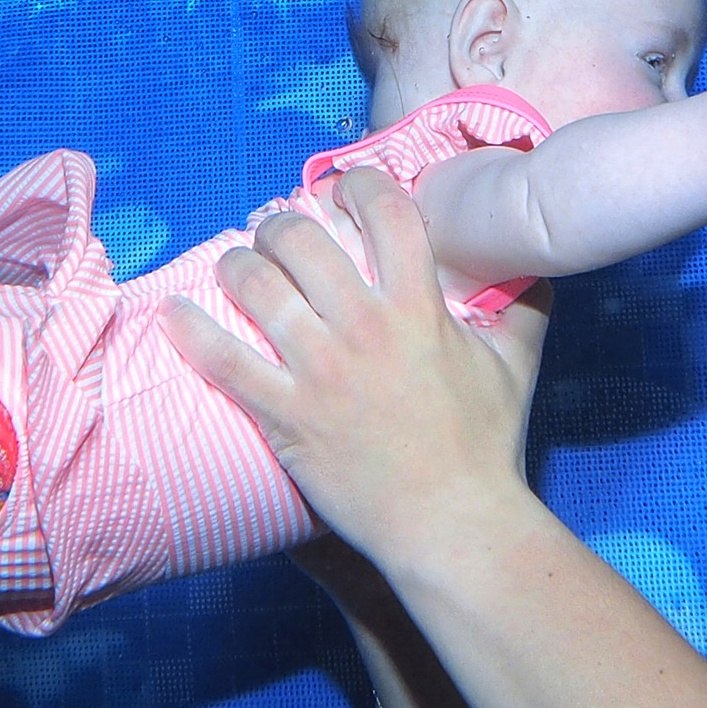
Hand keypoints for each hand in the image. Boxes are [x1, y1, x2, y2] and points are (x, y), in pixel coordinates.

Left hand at [166, 168, 548, 557]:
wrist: (451, 523)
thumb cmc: (486, 448)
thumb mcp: (516, 367)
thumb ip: (524, 308)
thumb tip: (529, 268)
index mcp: (419, 308)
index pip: (384, 212)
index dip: (359, 184)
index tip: (345, 190)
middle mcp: (363, 329)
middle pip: (301, 239)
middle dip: (281, 224)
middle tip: (278, 232)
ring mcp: (318, 372)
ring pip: (255, 287)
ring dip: (238, 264)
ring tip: (237, 266)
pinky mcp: (284, 415)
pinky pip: (223, 361)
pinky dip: (192, 330)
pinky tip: (176, 313)